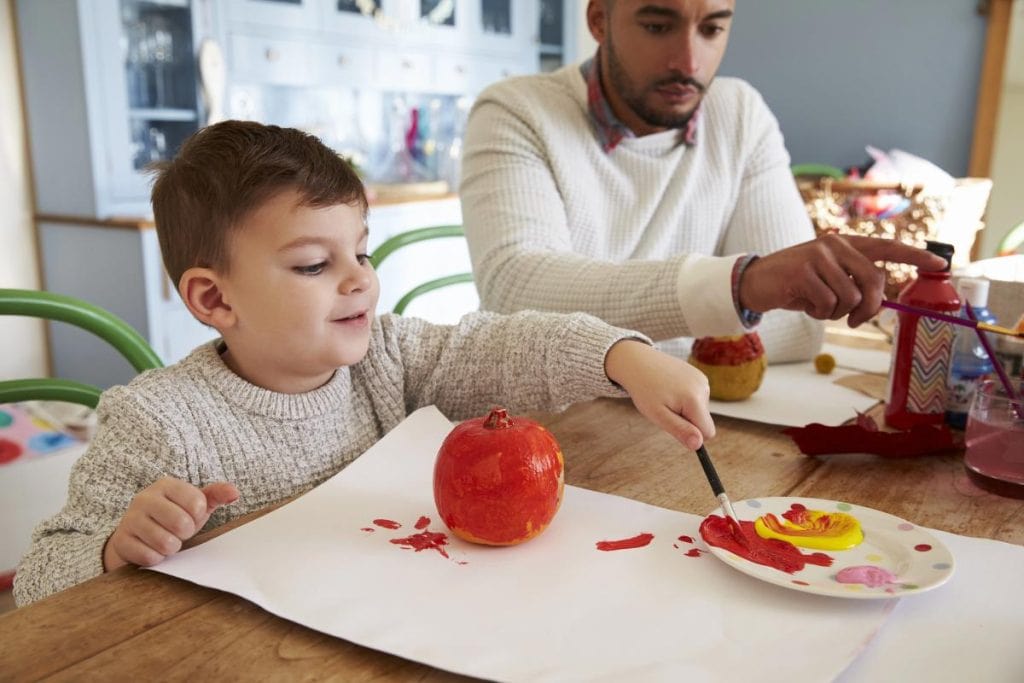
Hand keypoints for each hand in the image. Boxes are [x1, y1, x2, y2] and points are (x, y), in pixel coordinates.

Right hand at [103, 477, 239, 570]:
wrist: (136, 536)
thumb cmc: (172, 517)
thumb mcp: (195, 504)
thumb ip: (216, 495)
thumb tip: (235, 493)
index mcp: (166, 485)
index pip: (197, 503)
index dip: (198, 516)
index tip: (190, 517)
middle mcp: (145, 498)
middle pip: (181, 523)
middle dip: (185, 533)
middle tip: (178, 532)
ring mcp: (130, 519)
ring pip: (165, 543)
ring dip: (171, 547)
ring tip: (165, 540)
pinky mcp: (122, 541)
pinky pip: (149, 557)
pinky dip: (156, 558)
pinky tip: (152, 549)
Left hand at [605, 340, 714, 450]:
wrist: (637, 361)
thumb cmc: (644, 389)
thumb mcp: (658, 415)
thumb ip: (680, 430)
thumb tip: (698, 445)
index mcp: (694, 400)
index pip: (708, 432)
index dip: (693, 435)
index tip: (675, 426)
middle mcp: (703, 388)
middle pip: (703, 421)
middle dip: (686, 421)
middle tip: (665, 408)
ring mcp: (703, 380)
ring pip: (700, 410)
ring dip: (684, 409)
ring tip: (665, 396)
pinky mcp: (699, 375)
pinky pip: (698, 398)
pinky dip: (685, 398)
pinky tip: (670, 388)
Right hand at [738, 234, 947, 326]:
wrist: (755, 282)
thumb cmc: (796, 285)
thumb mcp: (828, 280)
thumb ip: (853, 282)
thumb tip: (880, 302)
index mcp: (845, 244)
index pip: (886, 247)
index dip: (914, 256)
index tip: (941, 263)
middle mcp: (834, 244)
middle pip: (873, 280)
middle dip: (869, 307)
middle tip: (856, 321)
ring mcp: (818, 256)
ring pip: (850, 296)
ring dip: (837, 312)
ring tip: (818, 306)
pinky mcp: (802, 272)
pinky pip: (827, 303)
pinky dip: (819, 313)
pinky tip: (805, 304)